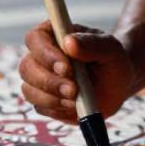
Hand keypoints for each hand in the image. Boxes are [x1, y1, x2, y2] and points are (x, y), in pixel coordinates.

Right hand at [20, 21, 134, 123]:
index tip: (66, 67)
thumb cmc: (112, 60)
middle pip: (26, 68)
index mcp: (53, 35)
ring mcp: (40, 80)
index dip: (45, 53)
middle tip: (74, 89)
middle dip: (49, 81)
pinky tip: (75, 106)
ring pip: (30, 91)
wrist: (118, 84)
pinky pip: (41, 108)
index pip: (35, 39)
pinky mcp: (45, 101)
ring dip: (52, 98)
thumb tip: (69, 42)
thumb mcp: (110, 48)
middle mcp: (41, 56)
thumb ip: (92, 44)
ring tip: (77, 99)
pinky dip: (58, 110)